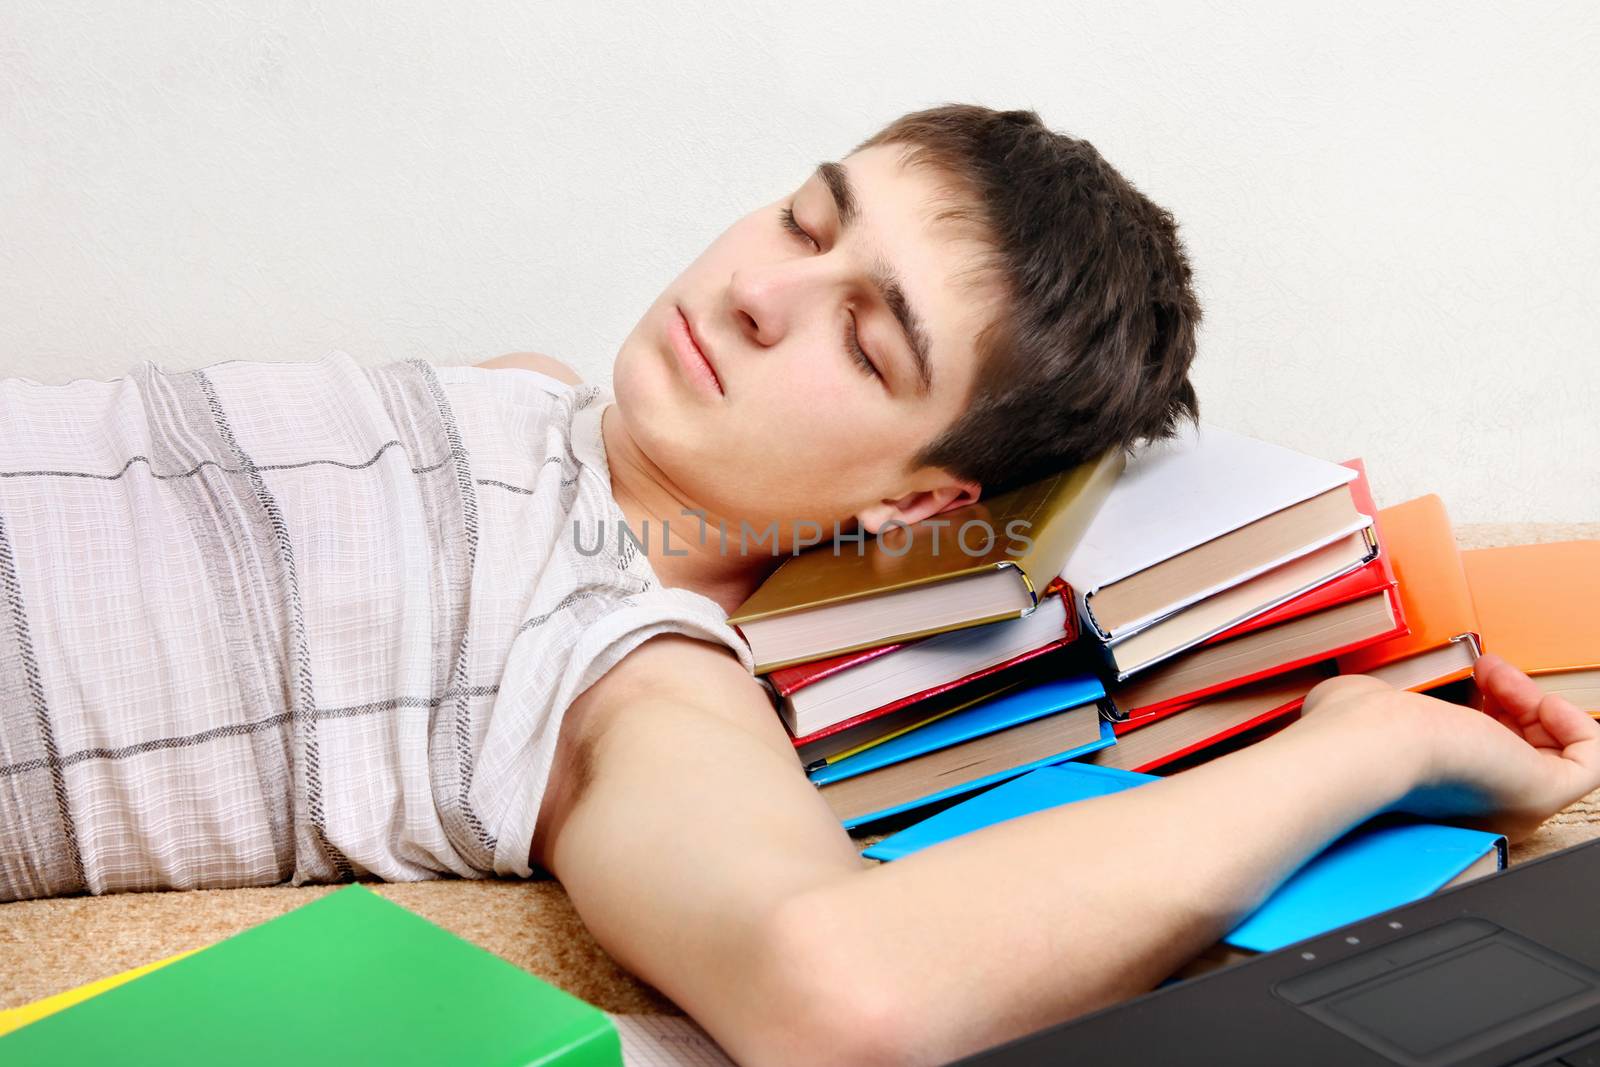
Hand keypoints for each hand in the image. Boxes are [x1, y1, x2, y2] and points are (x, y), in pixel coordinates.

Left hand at [1300, 655, 1599, 841]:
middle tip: (1486, 670)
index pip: (1484, 752)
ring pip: (1554, 751)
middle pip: (1524, 750)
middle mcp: (1479, 806)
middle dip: (1512, 700)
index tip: (1470, 676)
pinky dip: (1574, 721)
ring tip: (1497, 674)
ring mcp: (1512, 802)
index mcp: (1438, 793)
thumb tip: (1375, 697)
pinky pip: (1590, 761)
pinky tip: (1534, 697)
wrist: (1369, 744)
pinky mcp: (1542, 794)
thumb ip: (1384, 706)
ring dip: (1534, 701)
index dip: (1487, 709)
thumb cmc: (1355, 730)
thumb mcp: (1369, 708)